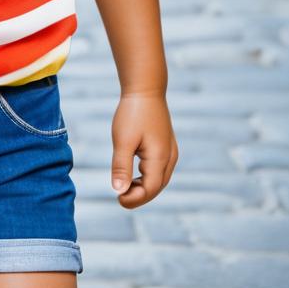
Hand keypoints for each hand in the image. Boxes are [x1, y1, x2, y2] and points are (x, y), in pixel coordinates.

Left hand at [109, 92, 178, 208]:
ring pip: (159, 179)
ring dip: (144, 187)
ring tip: (125, 187)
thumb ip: (121, 167)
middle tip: (120, 198)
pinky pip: (159, 169)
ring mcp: (170, 151)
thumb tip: (119, 191)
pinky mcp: (166, 145)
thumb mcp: (123, 140)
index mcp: (160, 158)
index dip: (134, 199)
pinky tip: (134, 174)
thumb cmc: (133, 113)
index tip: (117, 199)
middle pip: (157, 187)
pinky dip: (147, 176)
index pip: (150, 189)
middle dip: (139, 196)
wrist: (145, 88)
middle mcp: (170, 157)